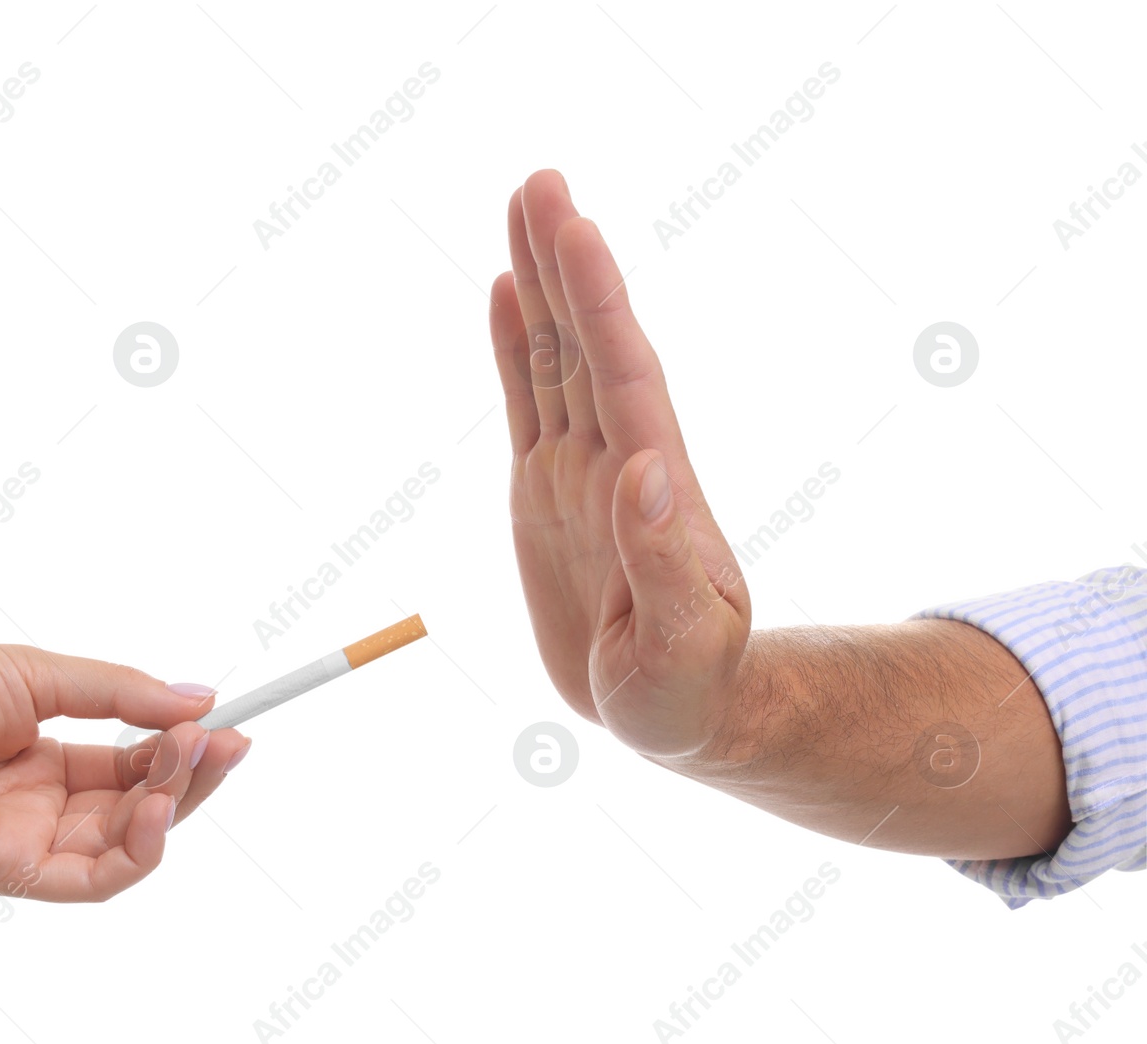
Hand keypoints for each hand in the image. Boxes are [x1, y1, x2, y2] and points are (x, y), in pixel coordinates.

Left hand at [0, 636, 249, 901]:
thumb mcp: (45, 677)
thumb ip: (122, 694)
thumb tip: (201, 699)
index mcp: (48, 763)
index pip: (135, 766)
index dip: (184, 749)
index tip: (229, 723)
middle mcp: (43, 809)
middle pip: (141, 807)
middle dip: (190, 775)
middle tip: (226, 740)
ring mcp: (26, 843)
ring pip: (127, 846)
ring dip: (174, 805)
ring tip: (195, 757)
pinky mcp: (7, 870)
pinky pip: (91, 880)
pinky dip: (138, 852)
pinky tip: (160, 808)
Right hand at [488, 170, 750, 757]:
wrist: (678, 710)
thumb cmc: (690, 689)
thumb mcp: (683, 642)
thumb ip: (664, 558)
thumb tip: (646, 471)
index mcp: (652, 487)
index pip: (622, 374)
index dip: (598, 302)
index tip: (576, 229)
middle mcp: (616, 459)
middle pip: (587, 343)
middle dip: (565, 264)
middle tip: (541, 182)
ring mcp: (580, 471)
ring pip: (555, 359)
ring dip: (540, 286)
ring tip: (522, 210)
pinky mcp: (547, 494)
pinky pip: (528, 404)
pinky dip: (514, 348)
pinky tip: (503, 296)